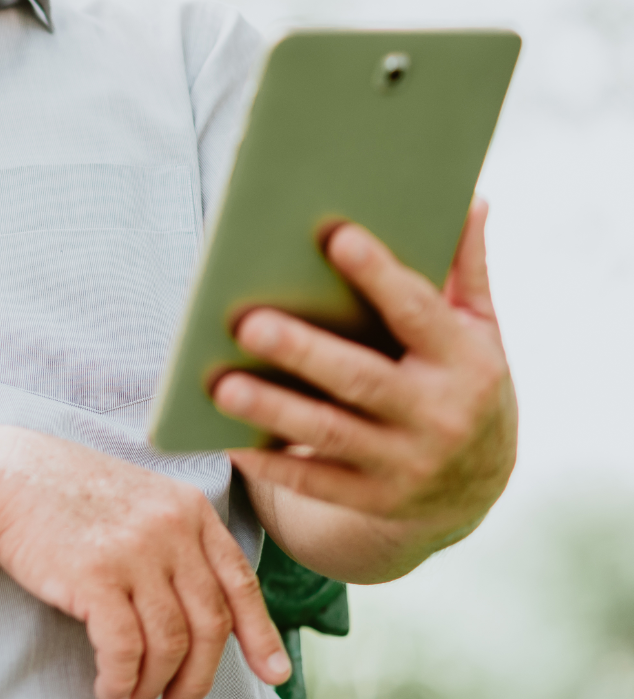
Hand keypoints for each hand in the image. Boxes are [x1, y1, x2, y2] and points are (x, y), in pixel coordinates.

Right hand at [0, 430, 290, 698]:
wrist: (6, 474)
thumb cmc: (66, 491)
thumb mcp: (140, 497)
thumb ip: (175, 538)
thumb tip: (199, 606)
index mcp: (189, 510)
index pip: (239, 582)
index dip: (259, 635)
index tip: (272, 674)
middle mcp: (171, 530)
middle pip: (209, 624)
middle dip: (199, 679)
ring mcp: (135, 552)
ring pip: (169, 644)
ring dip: (154, 686)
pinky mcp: (96, 577)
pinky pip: (124, 649)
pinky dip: (121, 681)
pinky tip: (110, 691)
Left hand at [213, 202, 515, 549]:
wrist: (476, 488)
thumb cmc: (462, 383)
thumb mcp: (479, 330)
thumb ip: (465, 269)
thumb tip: (470, 198)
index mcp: (467, 363)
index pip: (419, 313)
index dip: (379, 276)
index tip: (335, 236)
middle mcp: (439, 417)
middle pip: (362, 379)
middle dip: (303, 351)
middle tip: (246, 322)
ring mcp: (406, 464)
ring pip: (329, 433)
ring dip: (271, 409)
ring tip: (219, 384)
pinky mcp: (373, 499)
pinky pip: (313, 483)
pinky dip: (270, 462)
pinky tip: (227, 439)